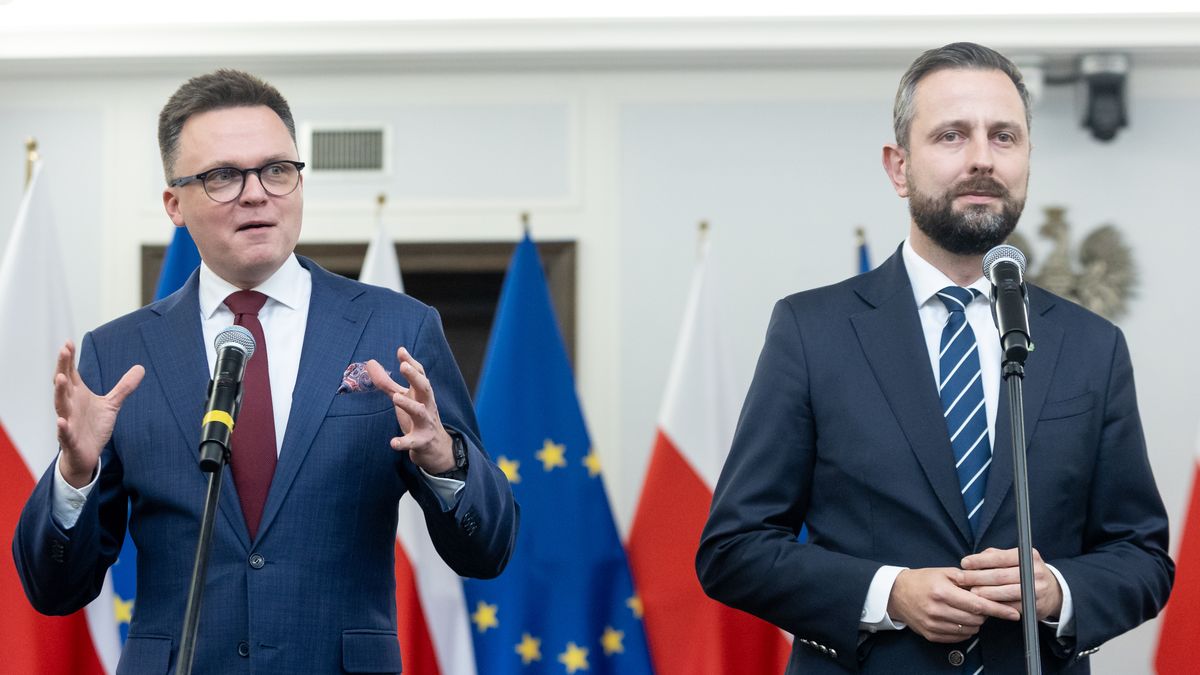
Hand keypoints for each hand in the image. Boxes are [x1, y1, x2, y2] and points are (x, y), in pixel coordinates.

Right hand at [53, 341, 143, 487]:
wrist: (86, 454)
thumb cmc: (94, 426)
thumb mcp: (111, 404)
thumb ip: (123, 387)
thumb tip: (141, 367)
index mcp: (77, 394)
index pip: (71, 372)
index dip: (69, 359)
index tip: (69, 343)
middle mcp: (70, 405)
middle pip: (64, 384)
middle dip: (63, 367)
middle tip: (63, 350)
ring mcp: (68, 421)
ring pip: (61, 405)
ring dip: (59, 392)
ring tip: (60, 378)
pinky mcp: (70, 439)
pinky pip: (64, 432)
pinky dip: (62, 427)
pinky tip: (61, 421)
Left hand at [365, 347, 454, 473]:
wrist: (436, 448)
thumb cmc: (417, 419)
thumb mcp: (404, 399)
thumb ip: (387, 383)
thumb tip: (370, 363)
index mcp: (421, 394)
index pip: (420, 375)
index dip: (411, 363)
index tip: (401, 351)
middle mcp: (426, 406)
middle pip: (425, 388)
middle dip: (415, 377)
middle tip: (403, 366)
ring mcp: (425, 424)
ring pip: (420, 412)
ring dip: (409, 404)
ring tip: (395, 397)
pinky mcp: (421, 441)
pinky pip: (412, 442)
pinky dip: (403, 442)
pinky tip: (393, 443)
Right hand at [887, 567, 1020, 642]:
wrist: (896, 594)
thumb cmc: (922, 580)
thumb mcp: (944, 572)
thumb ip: (967, 579)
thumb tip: (989, 586)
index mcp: (942, 592)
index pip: (978, 604)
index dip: (998, 609)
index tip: (1013, 613)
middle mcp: (938, 610)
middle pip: (976, 619)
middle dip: (984, 613)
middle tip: (980, 604)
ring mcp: (934, 625)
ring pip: (969, 629)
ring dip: (975, 622)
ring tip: (967, 610)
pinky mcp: (931, 635)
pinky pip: (958, 637)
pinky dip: (964, 629)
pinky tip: (959, 619)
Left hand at [961, 547, 1062, 620]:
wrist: (1053, 592)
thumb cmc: (1026, 572)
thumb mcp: (1016, 559)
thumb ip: (995, 556)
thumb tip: (973, 560)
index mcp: (1029, 556)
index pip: (1000, 557)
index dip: (980, 560)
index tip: (964, 563)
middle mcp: (1035, 571)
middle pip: (1000, 575)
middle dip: (977, 577)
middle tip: (961, 579)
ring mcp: (1037, 590)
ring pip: (1005, 592)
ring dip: (985, 592)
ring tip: (970, 591)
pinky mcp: (1035, 606)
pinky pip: (1011, 606)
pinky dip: (996, 604)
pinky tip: (984, 603)